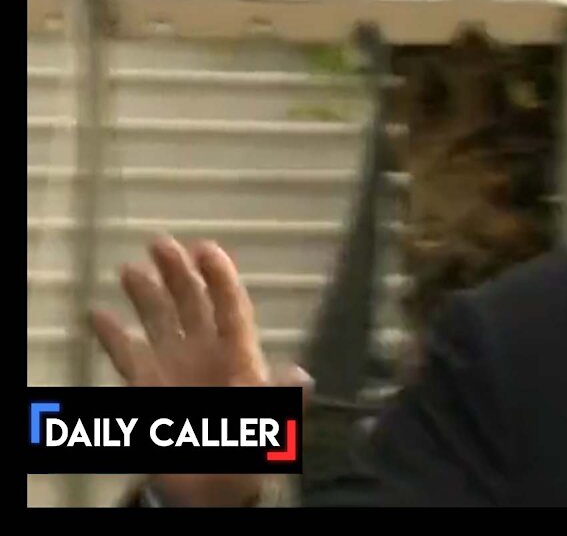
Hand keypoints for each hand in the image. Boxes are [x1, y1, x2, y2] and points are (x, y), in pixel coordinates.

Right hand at [90, 235, 311, 506]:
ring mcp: (175, 365)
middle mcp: (206, 351)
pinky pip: (127, 353)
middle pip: (192, 303)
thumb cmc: (248, 448)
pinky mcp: (147, 385)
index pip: (230, 306)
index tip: (205, 248)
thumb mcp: (271, 422)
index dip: (220, 277)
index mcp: (239, 354)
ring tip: (131, 269)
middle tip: (160, 243)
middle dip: (178, 273)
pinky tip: (99, 314)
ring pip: (160, 320)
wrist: (213, 486)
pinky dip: (113, 334)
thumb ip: (285, 398)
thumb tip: (304, 378)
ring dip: (147, 295)